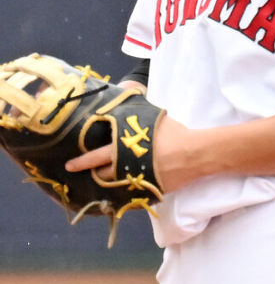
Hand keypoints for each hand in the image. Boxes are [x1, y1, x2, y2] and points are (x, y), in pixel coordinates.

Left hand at [65, 112, 192, 192]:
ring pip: (117, 185)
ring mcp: (138, 181)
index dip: (82, 161)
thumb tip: (129, 90)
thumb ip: (137, 111)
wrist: (195, 153)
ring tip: (106, 179)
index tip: (70, 165)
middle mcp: (127, 166)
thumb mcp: (153, 117)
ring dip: (110, 182)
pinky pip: (134, 193)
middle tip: (86, 174)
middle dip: (94, 174)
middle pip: (103, 174)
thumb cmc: (174, 133)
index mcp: (124, 148)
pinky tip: (126, 188)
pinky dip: (128, 191)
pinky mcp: (151, 190)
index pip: (97, 156)